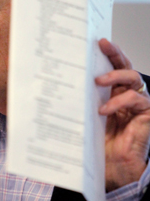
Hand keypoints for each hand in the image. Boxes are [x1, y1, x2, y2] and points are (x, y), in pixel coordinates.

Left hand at [96, 38, 149, 191]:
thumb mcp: (88, 112)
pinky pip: (135, 99)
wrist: (113, 164)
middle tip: (104, 45)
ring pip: (132, 77)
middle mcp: (126, 91)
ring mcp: (137, 101)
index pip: (111, 65)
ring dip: (115, 76)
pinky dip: (118, 102)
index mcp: (112, 89)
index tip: (97, 41)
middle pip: (124, 65)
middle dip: (115, 52)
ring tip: (98, 81)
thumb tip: (63, 79)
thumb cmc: (100, 138)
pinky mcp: (146, 112)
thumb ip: (84, 96)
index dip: (107, 52)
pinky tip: (104, 109)